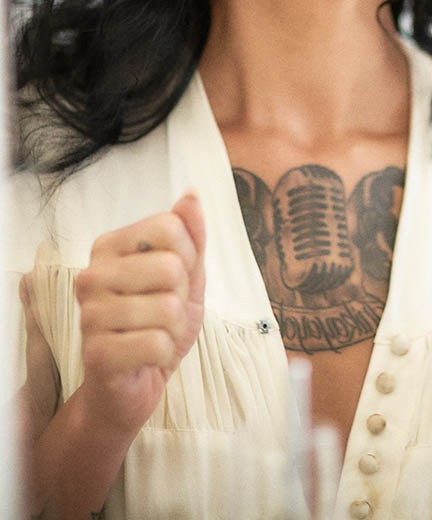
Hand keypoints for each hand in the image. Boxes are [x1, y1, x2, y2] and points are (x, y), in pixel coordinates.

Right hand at [74, 193, 205, 435]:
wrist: (130, 386)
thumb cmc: (156, 325)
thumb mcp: (185, 276)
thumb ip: (190, 236)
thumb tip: (191, 194)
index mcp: (108, 246)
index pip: (170, 226)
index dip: (188, 256)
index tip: (174, 279)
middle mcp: (91, 274)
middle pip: (171, 267)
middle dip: (181, 296)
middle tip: (163, 313)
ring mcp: (89, 313)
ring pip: (168, 308)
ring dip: (174, 329)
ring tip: (154, 335)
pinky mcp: (96, 352)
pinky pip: (157, 343)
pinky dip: (164, 353)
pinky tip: (146, 357)